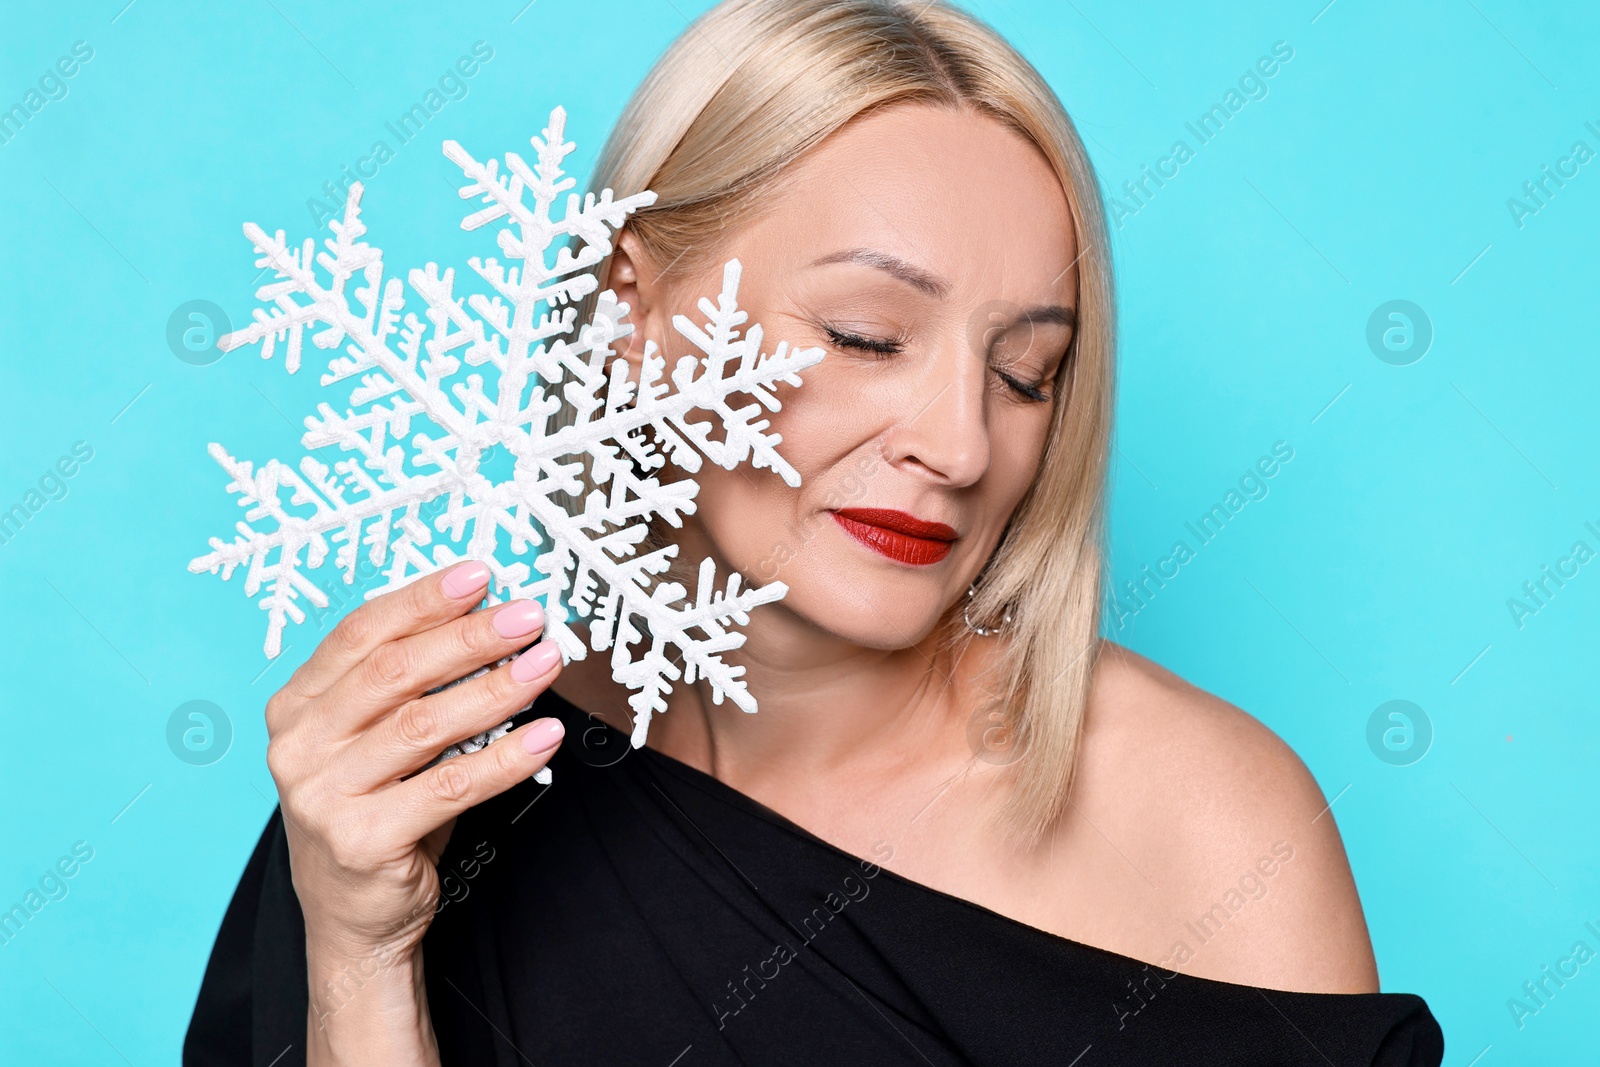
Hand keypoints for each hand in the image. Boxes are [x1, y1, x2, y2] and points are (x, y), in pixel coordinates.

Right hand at [262, 559, 564, 1062]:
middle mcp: (300, 745)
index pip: (361, 632)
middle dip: (470, 636)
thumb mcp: (379, 737)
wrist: (355, 915)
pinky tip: (544, 736)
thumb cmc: (378, 808)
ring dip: (496, 688)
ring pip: (424, 725)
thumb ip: (411, 682)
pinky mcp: (361, 841)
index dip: (423, 599)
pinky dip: (505, 758)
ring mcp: (323, 796)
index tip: (480, 573)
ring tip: (547, 663)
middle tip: (528, 615)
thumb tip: (489, 616)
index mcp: (298, 705)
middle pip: (395, 671)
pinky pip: (449, 788)